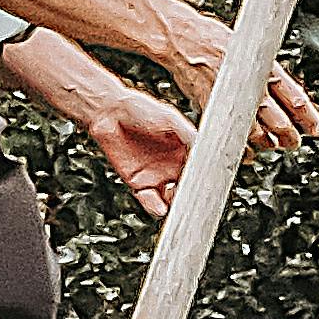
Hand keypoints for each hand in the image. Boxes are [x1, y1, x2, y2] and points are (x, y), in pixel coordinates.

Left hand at [81, 89, 194, 220]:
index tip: (208, 188)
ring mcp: (156, 176)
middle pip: (187, 188)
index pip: (198, 171)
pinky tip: (161, 208)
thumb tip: (204, 147)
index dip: (203, 180)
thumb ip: (188, 134)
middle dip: (192, 198)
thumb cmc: (141, 110)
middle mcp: (172, 166)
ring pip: (171, 199)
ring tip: (179, 209)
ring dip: (176, 206)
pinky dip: (156, 207)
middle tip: (196, 203)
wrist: (110, 114)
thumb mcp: (170, 118)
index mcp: (184, 151)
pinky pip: (149, 200)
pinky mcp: (138, 183)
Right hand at [151, 6, 318, 152]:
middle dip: (288, 135)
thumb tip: (279, 88)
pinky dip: (242, 146)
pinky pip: (231, 134)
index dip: (308, 116)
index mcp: (264, 66)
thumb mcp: (248, 46)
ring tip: (273, 145)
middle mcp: (250, 84)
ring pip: (257, 131)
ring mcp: (231, 97)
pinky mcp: (212, 107)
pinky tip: (248, 150)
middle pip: (278, 120)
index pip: (294, 96)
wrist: (183, 38)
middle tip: (293, 142)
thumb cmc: (213, 38)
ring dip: (267, 142)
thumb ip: (263, 68)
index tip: (316, 129)